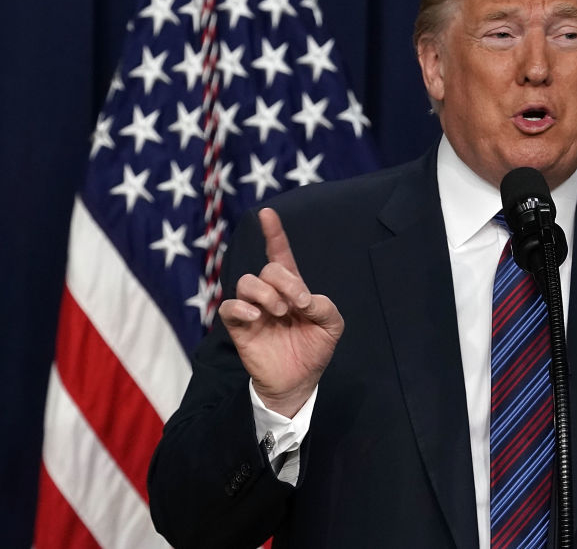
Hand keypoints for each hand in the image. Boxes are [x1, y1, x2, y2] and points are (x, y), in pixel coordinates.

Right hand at [219, 208, 343, 416]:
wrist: (299, 381)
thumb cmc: (314, 349)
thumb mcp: (332, 325)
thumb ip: (324, 306)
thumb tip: (303, 299)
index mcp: (292, 288)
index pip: (280, 255)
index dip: (274, 234)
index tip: (267, 213)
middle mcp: (270, 294)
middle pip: (267, 270)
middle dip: (285, 282)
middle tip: (298, 305)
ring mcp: (253, 309)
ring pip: (246, 282)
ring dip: (266, 294)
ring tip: (280, 313)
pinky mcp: (239, 327)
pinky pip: (228, 306)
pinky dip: (242, 307)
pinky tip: (258, 317)